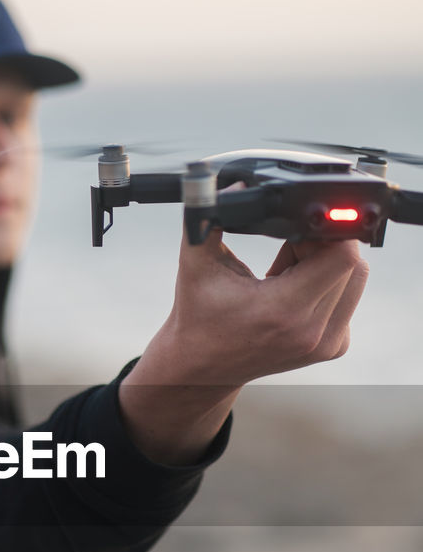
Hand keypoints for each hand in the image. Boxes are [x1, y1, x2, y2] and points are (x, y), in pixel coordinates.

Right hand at [117, 193, 369, 463]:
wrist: (201, 367)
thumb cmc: (198, 315)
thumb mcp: (195, 261)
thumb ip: (207, 215)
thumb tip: (230, 184)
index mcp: (282, 312)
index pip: (342, 255)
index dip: (324, 232)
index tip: (297, 229)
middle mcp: (312, 332)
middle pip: (352, 263)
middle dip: (325, 243)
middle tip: (289, 246)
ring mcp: (326, 344)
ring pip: (356, 278)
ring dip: (329, 262)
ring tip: (291, 266)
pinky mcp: (333, 347)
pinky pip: (349, 297)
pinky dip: (329, 283)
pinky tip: (295, 288)